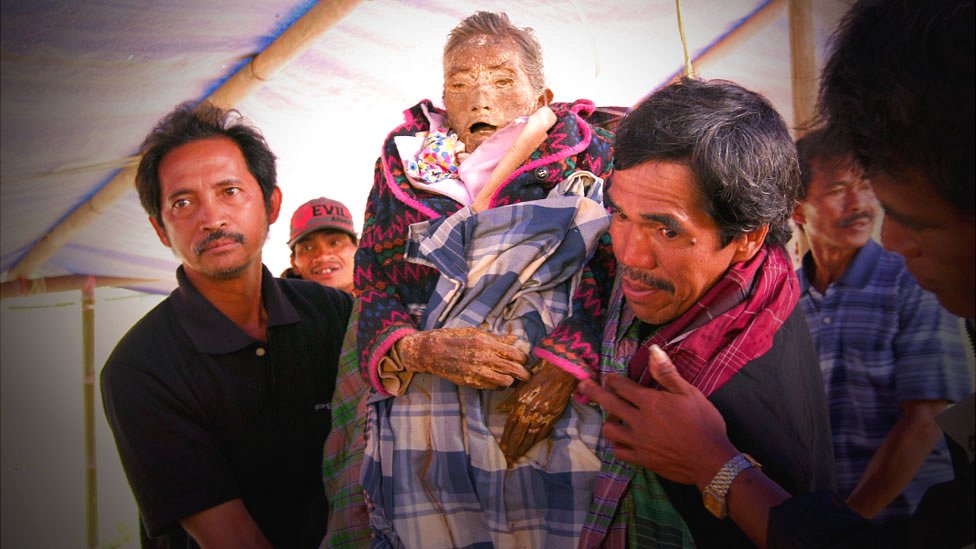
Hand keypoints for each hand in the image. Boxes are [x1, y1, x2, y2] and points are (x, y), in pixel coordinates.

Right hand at [396, 327, 530, 388]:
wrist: (432, 352)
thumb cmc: (454, 338)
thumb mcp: (476, 333)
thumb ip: (497, 338)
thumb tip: (514, 340)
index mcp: (486, 343)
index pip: (515, 354)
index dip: (524, 358)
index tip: (524, 359)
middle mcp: (484, 358)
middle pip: (515, 370)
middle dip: (524, 373)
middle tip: (527, 374)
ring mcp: (478, 373)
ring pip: (506, 382)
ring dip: (511, 380)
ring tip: (510, 377)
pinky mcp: (472, 383)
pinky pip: (493, 387)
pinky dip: (498, 385)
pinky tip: (496, 379)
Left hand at [498, 360, 577, 464]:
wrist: (561, 371)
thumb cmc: (539, 375)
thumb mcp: (521, 385)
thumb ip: (511, 399)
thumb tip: (499, 410)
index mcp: (520, 403)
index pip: (510, 425)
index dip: (506, 438)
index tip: (501, 448)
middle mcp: (530, 412)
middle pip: (519, 434)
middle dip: (513, 448)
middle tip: (508, 459)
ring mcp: (543, 415)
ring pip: (531, 436)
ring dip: (524, 448)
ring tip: (518, 456)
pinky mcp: (554, 416)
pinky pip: (544, 432)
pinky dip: (538, 440)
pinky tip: (533, 445)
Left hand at [577, 344, 736, 487]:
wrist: (711, 460)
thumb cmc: (704, 423)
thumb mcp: (690, 393)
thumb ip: (667, 373)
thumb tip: (653, 350)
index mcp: (650, 402)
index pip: (622, 387)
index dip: (613, 380)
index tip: (607, 377)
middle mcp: (639, 421)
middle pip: (609, 403)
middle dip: (594, 392)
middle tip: (582, 385)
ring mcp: (638, 442)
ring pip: (610, 429)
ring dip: (609, 421)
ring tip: (612, 417)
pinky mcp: (642, 459)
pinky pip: (619, 452)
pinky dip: (618, 445)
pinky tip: (622, 441)